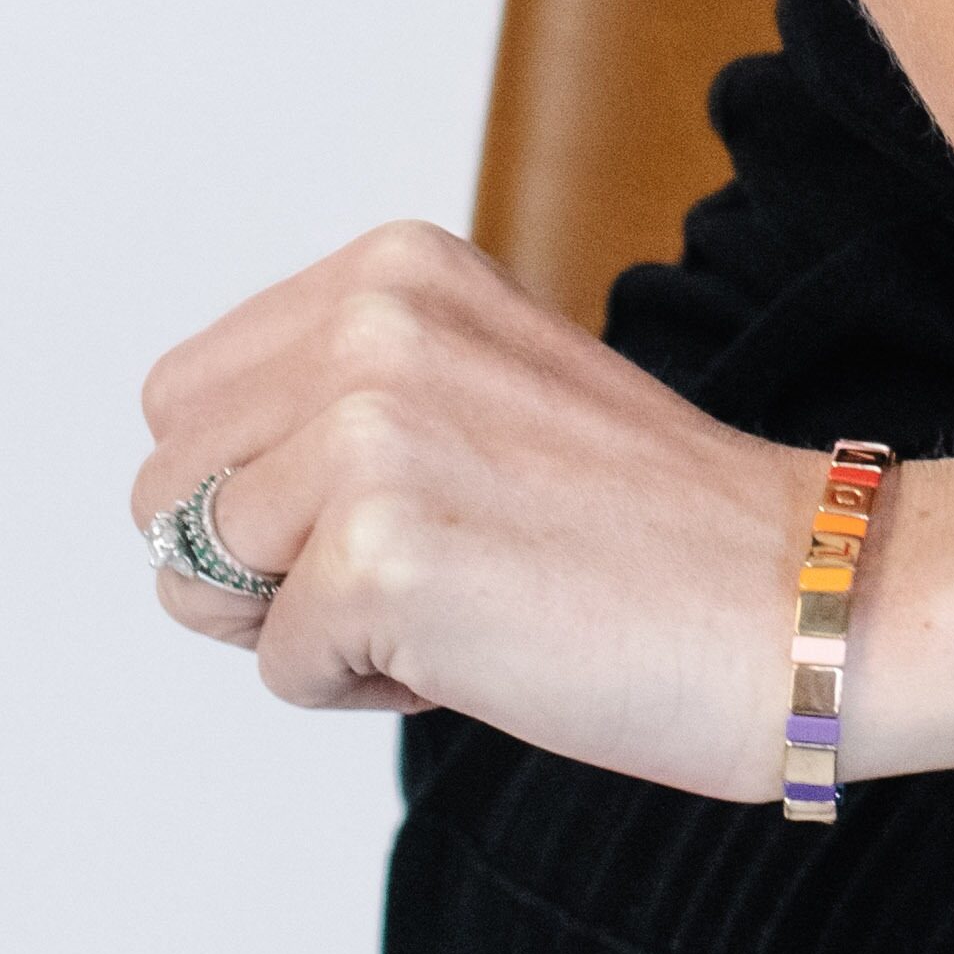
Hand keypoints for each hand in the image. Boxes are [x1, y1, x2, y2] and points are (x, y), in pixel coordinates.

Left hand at [132, 220, 809, 804]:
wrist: (791, 591)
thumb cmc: (635, 519)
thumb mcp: (475, 381)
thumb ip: (340, 389)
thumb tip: (178, 490)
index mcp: (393, 265)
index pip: (183, 397)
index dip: (259, 487)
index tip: (393, 502)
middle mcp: (371, 319)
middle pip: (162, 487)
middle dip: (252, 560)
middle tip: (408, 565)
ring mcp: (371, 430)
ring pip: (194, 580)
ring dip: (302, 624)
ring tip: (449, 596)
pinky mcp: (377, 553)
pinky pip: (276, 668)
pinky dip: (361, 687)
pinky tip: (480, 645)